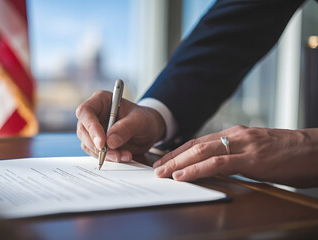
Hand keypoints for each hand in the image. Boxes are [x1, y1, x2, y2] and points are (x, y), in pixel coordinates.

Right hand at [76, 91, 164, 161]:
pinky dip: (107, 158)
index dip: (91, 126)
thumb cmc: (144, 119)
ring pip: (88, 144)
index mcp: (101, 100)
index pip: (86, 111)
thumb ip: (126, 128)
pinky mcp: (96, 142)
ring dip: (104, 154)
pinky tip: (122, 157)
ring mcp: (93, 129)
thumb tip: (110, 141)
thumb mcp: (140, 121)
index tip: (102, 142)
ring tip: (124, 156)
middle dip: (98, 146)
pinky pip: (95, 153)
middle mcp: (94, 114)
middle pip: (83, 130)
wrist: (148, 131)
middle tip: (115, 154)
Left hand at [153, 125, 317, 187]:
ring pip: (202, 151)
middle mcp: (235, 135)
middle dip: (172, 158)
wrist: (317, 150)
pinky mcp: (252, 158)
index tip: (164, 161)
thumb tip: (218, 167)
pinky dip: (197, 169)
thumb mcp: (257, 153)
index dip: (178, 152)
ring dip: (178, 163)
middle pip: (195, 145)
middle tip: (155, 168)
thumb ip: (237, 157)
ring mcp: (243, 145)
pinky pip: (219, 163)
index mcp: (236, 134)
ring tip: (162, 173)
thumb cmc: (289, 154)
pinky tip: (184, 175)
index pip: (199, 142)